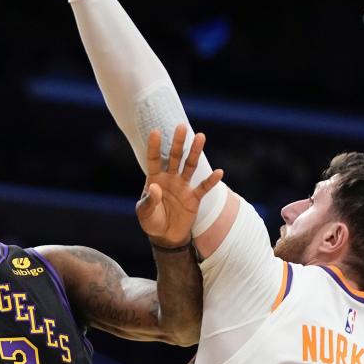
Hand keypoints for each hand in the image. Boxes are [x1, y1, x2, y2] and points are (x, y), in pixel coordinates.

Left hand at [136, 125, 224, 247]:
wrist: (166, 236)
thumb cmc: (151, 222)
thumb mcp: (145, 213)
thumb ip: (149, 201)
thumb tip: (156, 187)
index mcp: (155, 179)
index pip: (154, 159)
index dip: (155, 146)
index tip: (156, 131)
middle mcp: (170, 179)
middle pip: (175, 157)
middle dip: (178, 142)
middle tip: (182, 126)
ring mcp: (183, 187)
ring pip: (190, 166)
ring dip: (195, 152)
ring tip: (201, 136)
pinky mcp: (194, 198)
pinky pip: (204, 188)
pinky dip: (211, 181)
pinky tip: (218, 172)